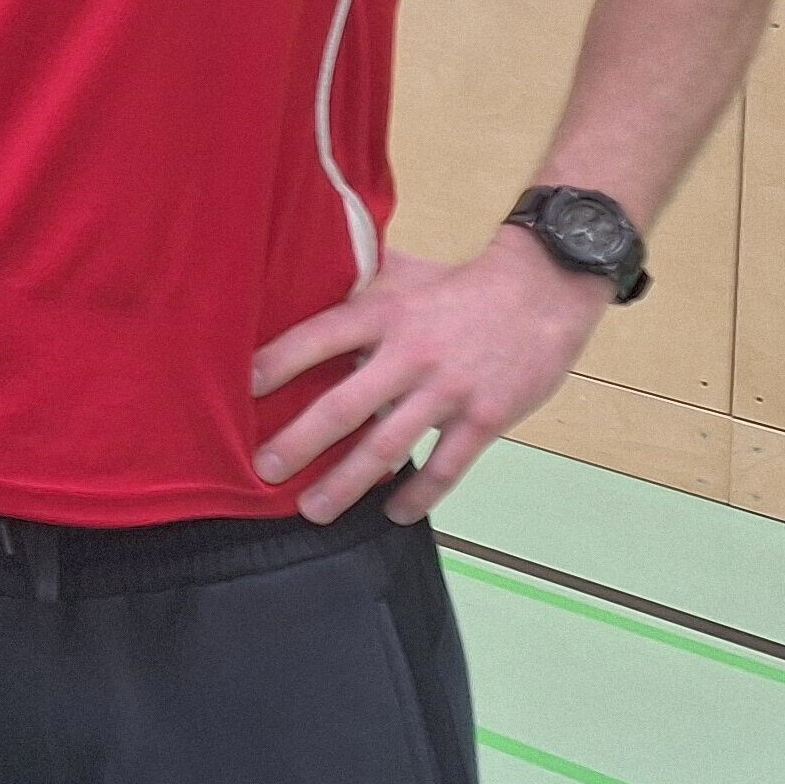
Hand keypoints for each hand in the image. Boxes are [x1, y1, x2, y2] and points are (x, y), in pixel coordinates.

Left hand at [248, 230, 608, 524]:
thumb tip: (297, 272)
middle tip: (263, 470)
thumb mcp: (401, 271)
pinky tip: (393, 512)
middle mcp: (410, 353)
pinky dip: (417, 494)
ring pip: (387, 448)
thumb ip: (354, 282)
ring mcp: (447, 390)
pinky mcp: (484, 418)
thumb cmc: (460, 284)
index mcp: (383, 312)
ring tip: (314, 510)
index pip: (318, 338)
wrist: (543, 291)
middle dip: (299, 443)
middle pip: (343, 406)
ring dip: (346, 484)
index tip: (241, 390)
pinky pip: (444, 467)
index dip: (277, 363)